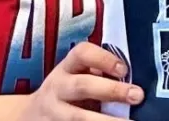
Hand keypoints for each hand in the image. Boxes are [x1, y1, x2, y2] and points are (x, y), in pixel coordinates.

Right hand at [20, 42, 143, 119]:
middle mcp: (58, 88)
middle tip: (137, 95)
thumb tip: (135, 78)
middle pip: (82, 86)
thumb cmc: (68, 92)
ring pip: (78, 117)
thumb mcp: (76, 76)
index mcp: (66, 68)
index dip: (103, 58)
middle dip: (111, 90)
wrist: (30, 116)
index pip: (81, 53)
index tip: (124, 69)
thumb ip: (99, 73)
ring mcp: (55, 112)